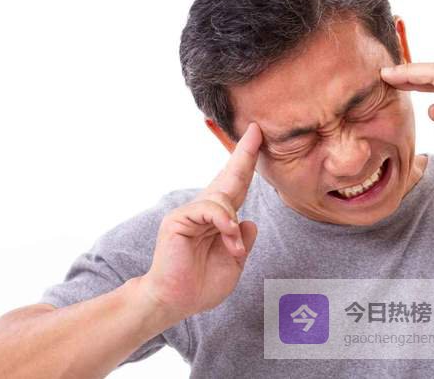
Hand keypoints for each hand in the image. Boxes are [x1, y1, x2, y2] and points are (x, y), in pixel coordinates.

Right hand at [142, 122, 262, 321]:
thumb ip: (242, 241)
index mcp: (218, 220)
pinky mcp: (178, 219)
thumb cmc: (201, 285)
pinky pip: (208, 209)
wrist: (176, 302)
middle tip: (256, 130)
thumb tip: (248, 221)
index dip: (247, 164)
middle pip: (229, 177)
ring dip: (232, 225)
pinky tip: (227, 237)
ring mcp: (190, 213)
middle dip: (244, 154)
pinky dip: (223, 223)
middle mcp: (205, 211)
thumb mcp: (234, 262)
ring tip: (233, 249)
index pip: (236, 187)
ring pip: (221, 198)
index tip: (258, 139)